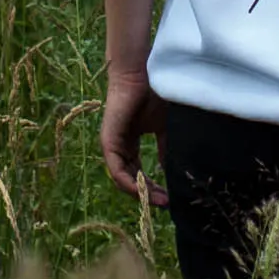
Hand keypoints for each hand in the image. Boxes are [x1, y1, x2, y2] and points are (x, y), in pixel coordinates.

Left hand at [101, 61, 168, 203]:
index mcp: (129, 144)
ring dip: (140, 192)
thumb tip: (170, 170)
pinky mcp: (108, 140)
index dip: (153, 188)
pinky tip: (142, 190)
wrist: (143, 75)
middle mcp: (119, 147)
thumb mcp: (163, 128)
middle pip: (131, 180)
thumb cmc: (153, 95)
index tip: (170, 198)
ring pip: (122, 179)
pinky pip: (115, 169)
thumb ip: (165, 148)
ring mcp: (112, 145)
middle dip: (148, 194)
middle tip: (166, 204)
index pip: (139, 174)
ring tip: (158, 200)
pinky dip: (128, 182)